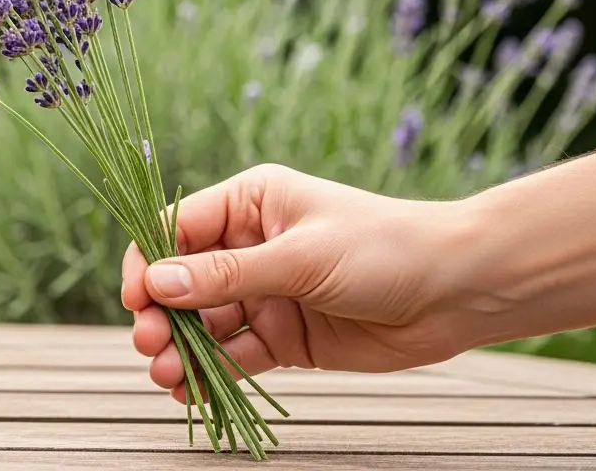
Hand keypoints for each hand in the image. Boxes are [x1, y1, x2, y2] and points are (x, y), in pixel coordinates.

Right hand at [120, 164, 484, 401]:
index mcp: (251, 203)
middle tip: (151, 344)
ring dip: (181, 349)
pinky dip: (210, 374)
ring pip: (204, 323)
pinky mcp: (284, 337)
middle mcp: (251, 245)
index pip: (177, 228)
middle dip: (162, 314)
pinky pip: (234, 355)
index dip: (149, 262)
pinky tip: (190, 392)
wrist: (458, 293)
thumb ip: (229, 275)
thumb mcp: (301, 257)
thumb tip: (159, 283)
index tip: (138, 299)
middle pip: (183, 281)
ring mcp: (267, 293)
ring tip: (168, 376)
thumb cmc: (385, 249)